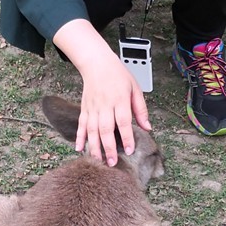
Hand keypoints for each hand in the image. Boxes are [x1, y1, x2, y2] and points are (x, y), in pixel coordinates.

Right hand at [51, 18, 150, 164]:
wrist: (97, 63)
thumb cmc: (118, 75)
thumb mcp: (135, 88)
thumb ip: (140, 109)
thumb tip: (147, 127)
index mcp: (119, 99)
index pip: (123, 121)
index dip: (127, 137)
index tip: (129, 150)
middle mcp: (104, 105)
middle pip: (106, 129)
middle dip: (109, 147)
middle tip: (112, 163)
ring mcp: (92, 108)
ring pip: (91, 130)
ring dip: (94, 146)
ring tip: (98, 160)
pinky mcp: (84, 108)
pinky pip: (81, 124)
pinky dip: (79, 137)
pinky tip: (79, 148)